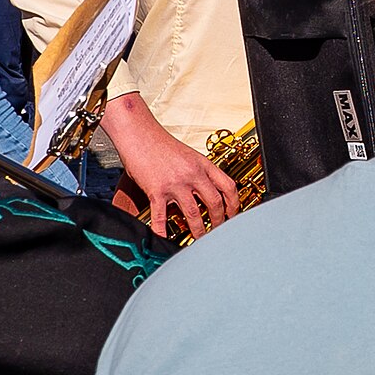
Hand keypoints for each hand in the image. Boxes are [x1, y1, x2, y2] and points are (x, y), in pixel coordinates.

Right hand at [103, 94, 239, 239]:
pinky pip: (161, 216)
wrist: (139, 135)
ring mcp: (175, 183)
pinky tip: (165, 240)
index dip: (235, 203)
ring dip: (198, 230)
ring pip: (194, 212)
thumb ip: (199, 172)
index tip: (234, 214)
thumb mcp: (189, 155)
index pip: (228, 186)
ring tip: (199, 239)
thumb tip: (206, 190)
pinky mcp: (156, 190)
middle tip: (218, 231)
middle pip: (215, 202)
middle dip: (219, 221)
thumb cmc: (161, 144)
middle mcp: (193, 174)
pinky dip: (163, 231)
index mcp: (203, 165)